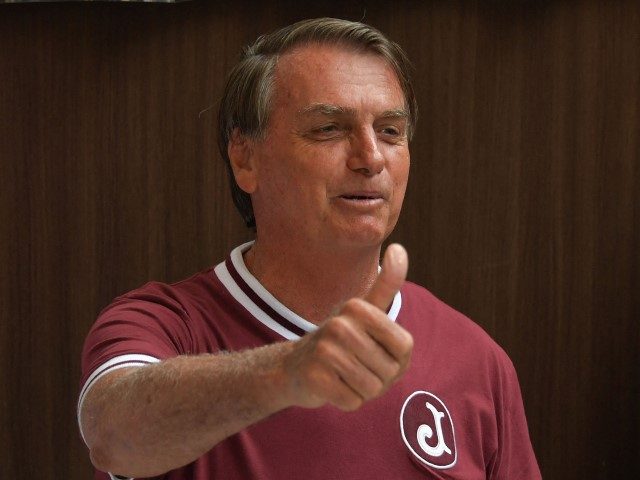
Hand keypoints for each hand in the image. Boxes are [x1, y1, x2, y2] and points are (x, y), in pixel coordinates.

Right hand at [283, 244, 413, 410]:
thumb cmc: (342, 340)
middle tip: (356, 365)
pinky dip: (347, 400)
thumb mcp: (366, 310)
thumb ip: (387, 283)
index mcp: (358, 307)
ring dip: (362, 390)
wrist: (296, 367)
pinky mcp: (315, 377)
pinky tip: (332, 385)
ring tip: (344, 375)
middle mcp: (340, 324)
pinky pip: (353, 401)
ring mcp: (324, 350)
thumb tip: (399, 248)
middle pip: (389, 371)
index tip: (374, 349)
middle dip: (378, 377)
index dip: (396, 358)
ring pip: (372, 388)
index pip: (405, 346)